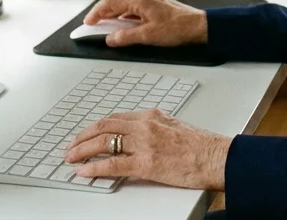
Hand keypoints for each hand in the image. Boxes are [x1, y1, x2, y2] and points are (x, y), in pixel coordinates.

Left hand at [65, 109, 231, 190]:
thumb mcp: (175, 127)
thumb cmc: (202, 146)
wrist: (216, 156)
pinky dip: (94, 167)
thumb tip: (141, 135)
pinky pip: (112, 164)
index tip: (86, 134)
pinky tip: (84, 171)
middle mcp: (145, 125)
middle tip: (71, 146)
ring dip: (82, 150)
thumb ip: (156, 128)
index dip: (96, 127)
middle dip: (83, 136)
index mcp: (152, 116)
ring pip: (103, 142)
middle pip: (104, 126)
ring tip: (71, 158)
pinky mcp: (146, 163)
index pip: (116, 118)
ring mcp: (144, 143)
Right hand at [84, 0, 206, 46]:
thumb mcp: (148, 36)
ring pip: (126, 1)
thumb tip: (111, 38)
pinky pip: (135, 5)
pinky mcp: (157, 4)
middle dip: (103, 10)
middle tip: (93, 22)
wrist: (199, 26)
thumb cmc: (178, 28)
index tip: (88, 22)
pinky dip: (125, 13)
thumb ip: (126, 36)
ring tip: (106, 24)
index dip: (97, 12)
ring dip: (114, 11)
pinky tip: (125, 23)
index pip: (111, 2)